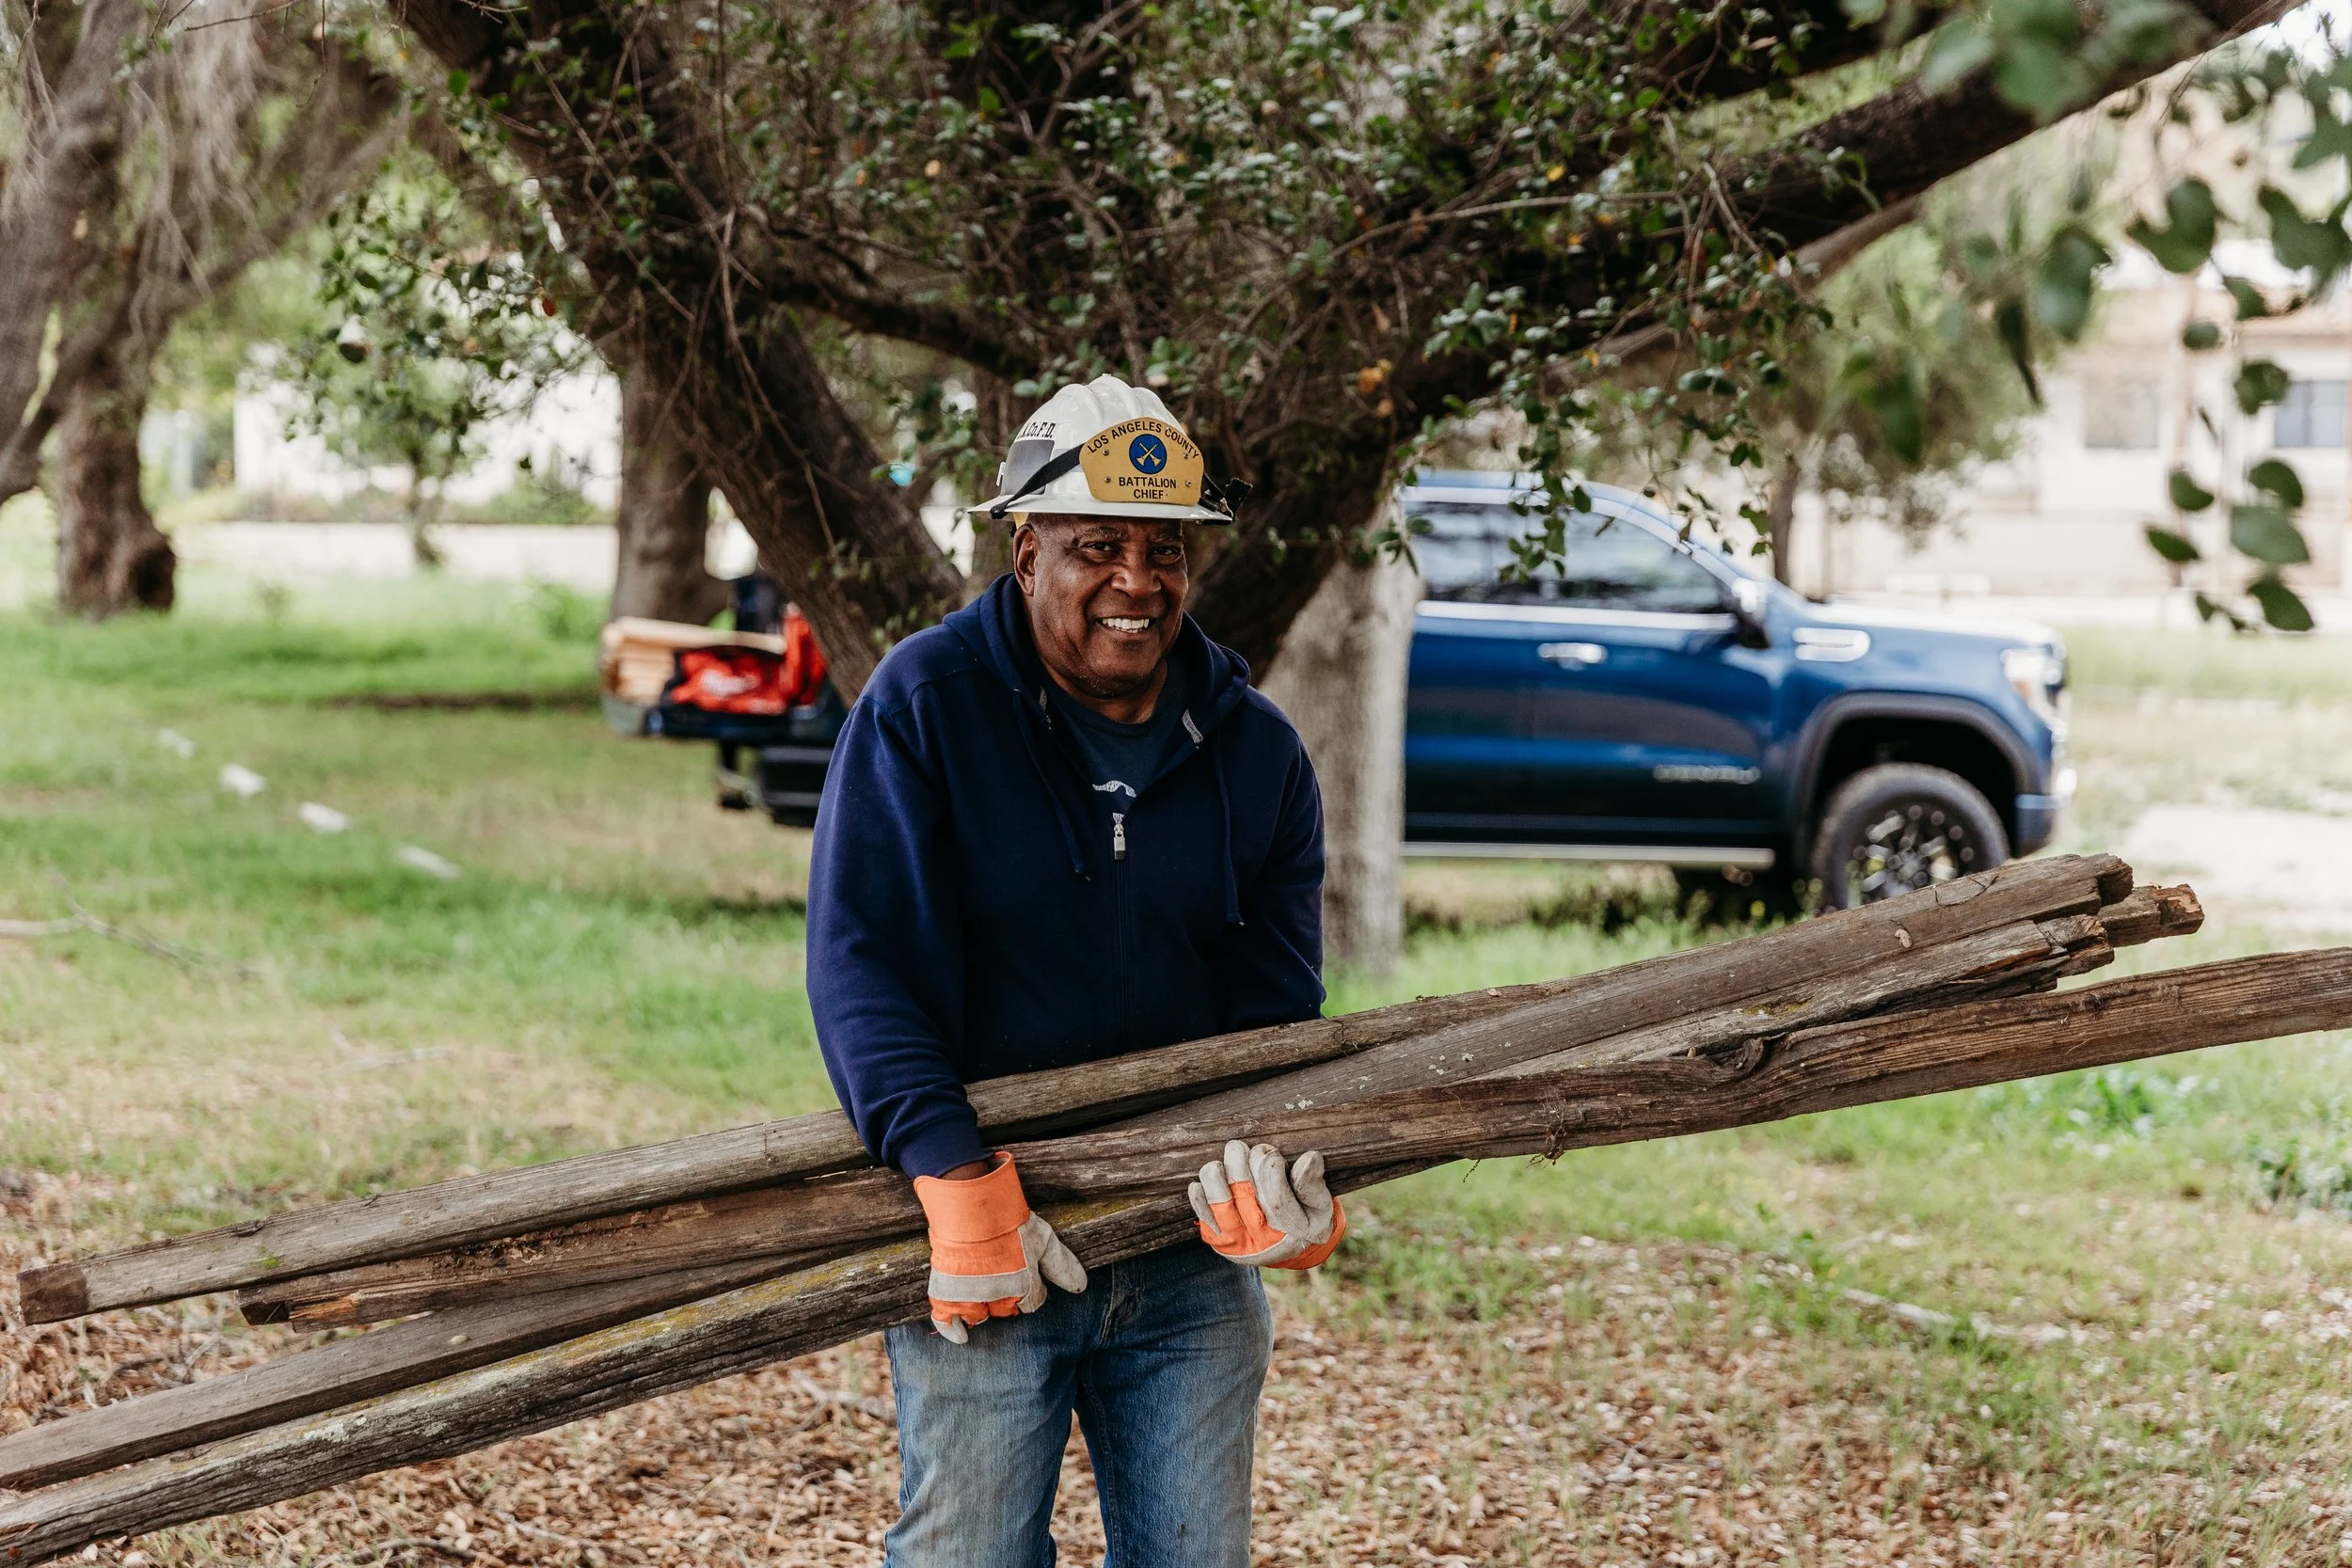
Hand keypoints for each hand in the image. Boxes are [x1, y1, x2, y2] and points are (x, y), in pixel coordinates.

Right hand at [912, 1152, 1086, 1343]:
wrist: (972, 1211)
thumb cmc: (1010, 1222)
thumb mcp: (1045, 1240)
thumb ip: (1062, 1265)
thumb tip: (1081, 1286)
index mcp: (1025, 1287)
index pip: (1033, 1302)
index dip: (1032, 1290)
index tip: (1027, 1278)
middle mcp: (1000, 1298)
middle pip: (1008, 1309)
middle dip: (1009, 1299)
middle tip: (1002, 1278)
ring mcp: (972, 1297)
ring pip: (981, 1315)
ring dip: (984, 1309)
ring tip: (983, 1293)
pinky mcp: (947, 1293)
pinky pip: (948, 1321)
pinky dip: (952, 1330)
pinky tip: (961, 1337)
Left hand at [1188, 1139, 1344, 1269]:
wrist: (1289, 1248)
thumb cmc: (1307, 1219)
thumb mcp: (1320, 1206)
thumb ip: (1314, 1184)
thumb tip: (1310, 1158)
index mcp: (1293, 1234)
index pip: (1276, 1199)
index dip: (1271, 1168)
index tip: (1273, 1153)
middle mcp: (1262, 1242)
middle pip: (1244, 1196)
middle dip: (1243, 1164)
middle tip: (1248, 1149)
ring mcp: (1238, 1242)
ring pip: (1219, 1204)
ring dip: (1218, 1176)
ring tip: (1230, 1157)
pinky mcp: (1219, 1240)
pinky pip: (1203, 1218)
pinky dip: (1199, 1198)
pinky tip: (1201, 1182)